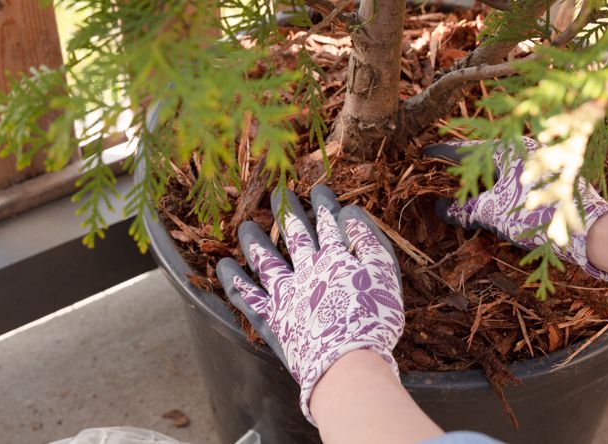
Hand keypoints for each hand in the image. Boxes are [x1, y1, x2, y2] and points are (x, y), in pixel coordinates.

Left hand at [216, 184, 403, 423]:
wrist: (348, 361)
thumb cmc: (373, 319)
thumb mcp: (384, 273)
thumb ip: (369, 241)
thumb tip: (350, 213)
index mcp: (336, 260)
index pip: (329, 225)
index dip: (325, 205)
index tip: (319, 188)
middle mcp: (307, 271)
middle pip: (295, 236)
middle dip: (288, 213)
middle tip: (278, 194)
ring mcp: (286, 295)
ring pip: (266, 261)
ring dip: (256, 242)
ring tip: (245, 227)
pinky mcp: (273, 319)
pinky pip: (247, 297)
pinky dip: (233, 281)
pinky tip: (223, 268)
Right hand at [425, 137, 607, 282]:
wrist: (586, 228)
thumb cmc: (536, 213)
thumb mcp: (492, 212)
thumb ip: (464, 210)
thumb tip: (439, 209)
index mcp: (508, 149)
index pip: (465, 149)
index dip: (443, 154)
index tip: (424, 154)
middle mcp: (525, 150)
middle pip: (485, 155)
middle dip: (464, 165)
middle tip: (443, 169)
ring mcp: (541, 164)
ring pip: (503, 168)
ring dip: (484, 179)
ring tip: (466, 189)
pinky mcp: (552, 180)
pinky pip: (516, 179)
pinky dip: (500, 188)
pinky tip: (495, 201)